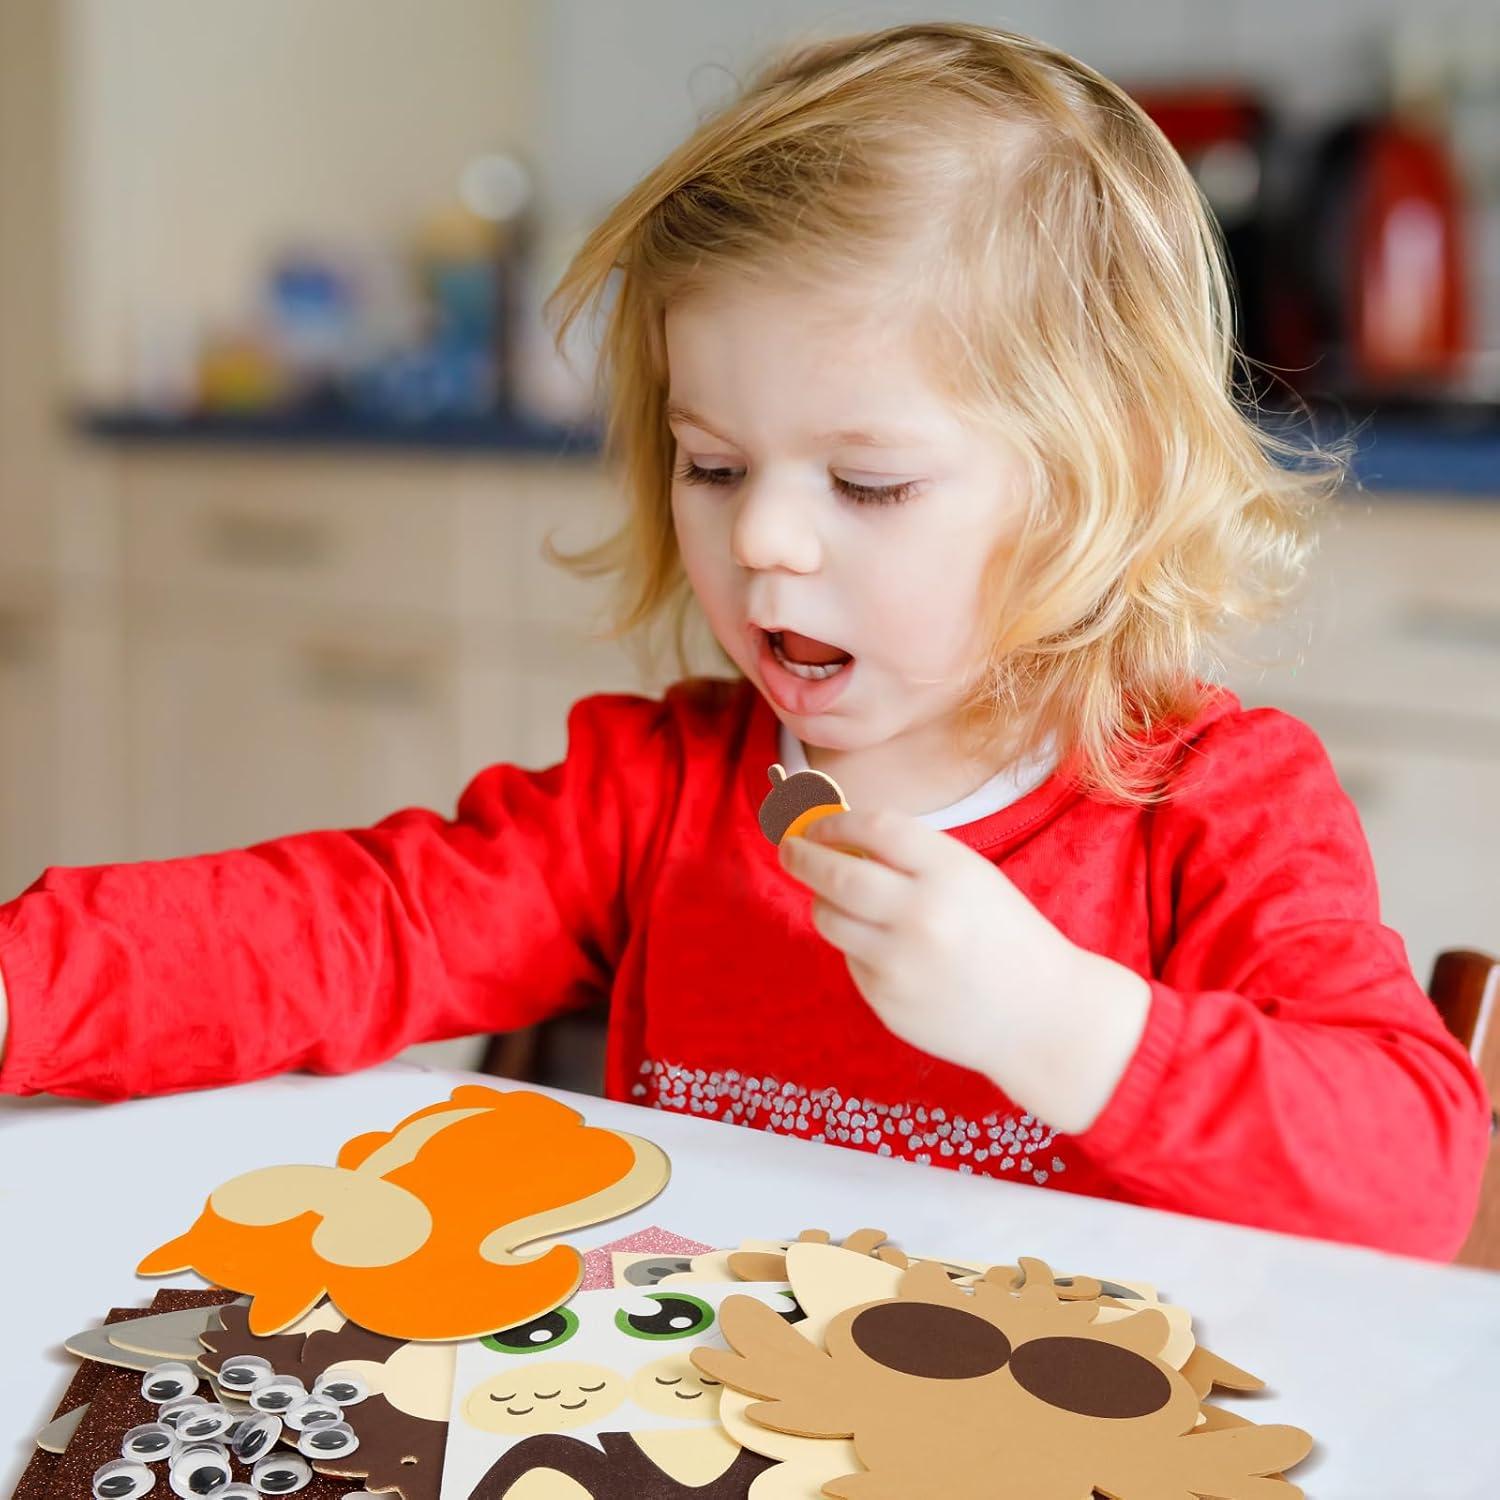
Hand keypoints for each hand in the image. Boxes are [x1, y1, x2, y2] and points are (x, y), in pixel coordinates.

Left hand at [778, 809, 1150, 1132]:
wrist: (1042, 1016)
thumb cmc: (1005, 937)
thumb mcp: (971, 879)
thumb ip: (912, 858)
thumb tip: (837, 837)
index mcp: (951, 872)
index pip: (874, 828)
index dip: (837, 822)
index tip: (818, 824)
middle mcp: (921, 914)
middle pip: (835, 873)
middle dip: (802, 856)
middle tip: (790, 849)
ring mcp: (900, 962)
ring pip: (828, 917)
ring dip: (825, 903)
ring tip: (844, 903)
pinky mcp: (885, 1001)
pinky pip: (851, 960)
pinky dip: (859, 949)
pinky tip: (895, 957)